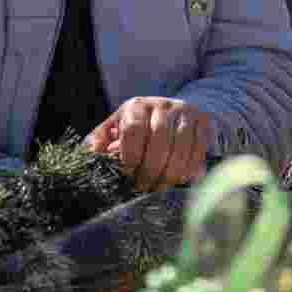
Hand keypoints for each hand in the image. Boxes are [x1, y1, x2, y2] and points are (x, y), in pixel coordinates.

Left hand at [87, 97, 212, 191]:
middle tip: (143, 186)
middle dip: (151, 168)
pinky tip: (180, 179)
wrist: (173, 112)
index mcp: (136, 105)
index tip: (128, 172)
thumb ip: (101, 141)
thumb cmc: (138, 128)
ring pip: (181, 145)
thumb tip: (90, 154)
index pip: (134, 128)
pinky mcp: (202, 121)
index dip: (130, 154)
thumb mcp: (116, 128)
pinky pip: (199, 147)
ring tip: (160, 187)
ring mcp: (184, 111)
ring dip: (171, 172)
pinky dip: (190, 167)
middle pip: (159, 138)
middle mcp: (162, 104)